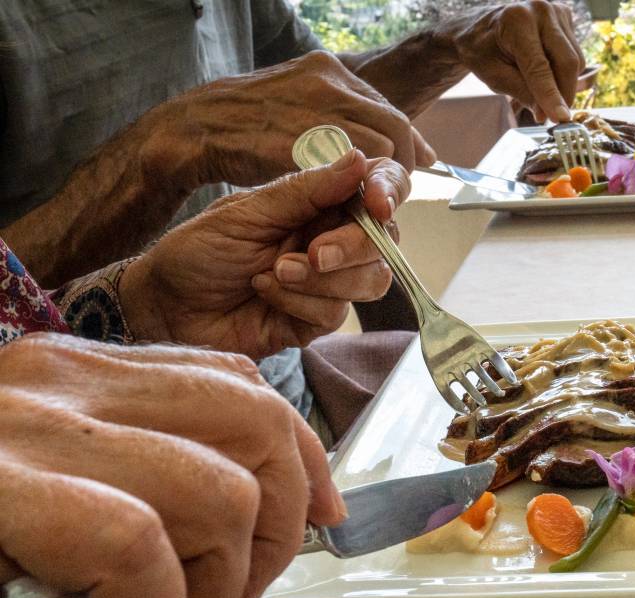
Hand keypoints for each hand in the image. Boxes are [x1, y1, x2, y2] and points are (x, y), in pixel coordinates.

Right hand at [0, 334, 344, 597]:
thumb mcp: (48, 481)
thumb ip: (136, 475)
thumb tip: (245, 524)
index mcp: (78, 373)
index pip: (237, 383)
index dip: (303, 456)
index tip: (324, 518)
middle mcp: (63, 380)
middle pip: (259, 423)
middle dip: (279, 529)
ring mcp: (31, 426)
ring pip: (221, 492)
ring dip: (212, 592)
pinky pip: (138, 544)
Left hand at [120, 149, 409, 358]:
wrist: (165, 307)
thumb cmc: (198, 251)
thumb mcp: (248, 212)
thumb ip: (307, 191)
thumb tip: (359, 159)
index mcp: (319, 202)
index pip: (378, 188)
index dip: (389, 191)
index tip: (377, 204)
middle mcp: (332, 238)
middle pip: (383, 241)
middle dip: (353, 247)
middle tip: (313, 252)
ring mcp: (328, 282)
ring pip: (371, 280)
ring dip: (324, 279)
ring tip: (274, 272)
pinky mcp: (316, 320)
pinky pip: (336, 313)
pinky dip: (299, 303)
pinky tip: (264, 293)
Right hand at [149, 50, 435, 189]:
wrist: (191, 130)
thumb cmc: (247, 127)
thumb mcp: (301, 105)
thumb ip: (353, 119)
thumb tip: (425, 152)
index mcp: (328, 70)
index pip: (393, 114)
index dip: (404, 150)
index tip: (407, 173)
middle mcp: (328, 82)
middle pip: (395, 130)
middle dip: (398, 168)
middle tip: (387, 196)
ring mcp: (313, 109)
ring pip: (379, 150)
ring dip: (378, 182)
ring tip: (365, 204)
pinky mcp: (299, 139)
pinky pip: (346, 170)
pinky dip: (350, 190)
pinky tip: (340, 204)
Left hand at [441, 1, 584, 122]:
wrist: (480, 30)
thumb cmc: (482, 50)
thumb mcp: (494, 76)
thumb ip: (521, 93)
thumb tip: (546, 113)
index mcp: (517, 20)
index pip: (540, 66)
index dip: (551, 95)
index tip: (561, 118)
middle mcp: (541, 10)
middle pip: (567, 62)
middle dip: (564, 94)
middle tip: (555, 117)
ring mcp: (556, 11)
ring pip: (575, 61)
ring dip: (564, 85)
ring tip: (543, 93)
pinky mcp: (565, 18)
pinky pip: (575, 55)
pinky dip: (564, 73)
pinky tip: (547, 74)